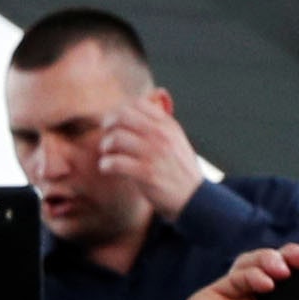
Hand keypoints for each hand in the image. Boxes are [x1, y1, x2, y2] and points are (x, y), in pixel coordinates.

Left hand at [99, 94, 202, 219]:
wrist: (193, 197)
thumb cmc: (178, 169)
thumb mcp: (175, 140)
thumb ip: (160, 124)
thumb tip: (148, 101)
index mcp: (168, 124)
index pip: (138, 104)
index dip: (120, 111)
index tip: (115, 124)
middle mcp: (161, 135)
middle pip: (122, 116)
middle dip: (108, 125)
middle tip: (107, 138)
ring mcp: (154, 153)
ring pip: (115, 138)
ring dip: (105, 147)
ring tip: (108, 155)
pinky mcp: (146, 173)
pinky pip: (114, 162)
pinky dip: (106, 165)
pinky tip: (108, 168)